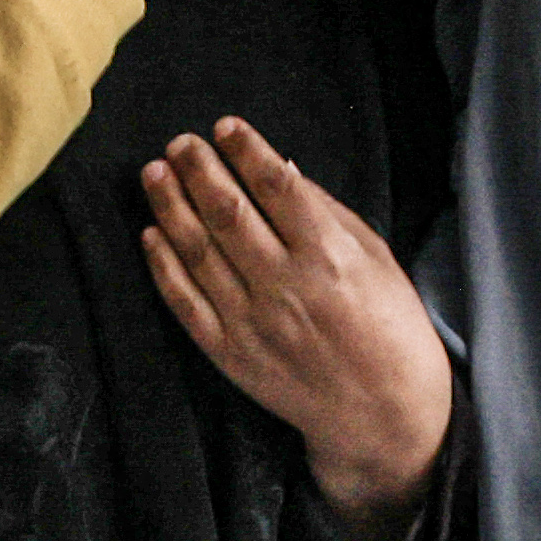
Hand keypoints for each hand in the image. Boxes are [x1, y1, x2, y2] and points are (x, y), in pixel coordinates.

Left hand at [142, 117, 459, 540]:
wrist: (382, 414)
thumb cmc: (390, 328)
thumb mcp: (377, 260)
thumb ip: (329, 213)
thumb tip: (283, 167)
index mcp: (328, 256)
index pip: (275, 186)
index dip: (245, 150)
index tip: (225, 126)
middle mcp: (285, 286)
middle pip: (227, 212)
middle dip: (199, 170)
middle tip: (179, 143)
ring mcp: (252, 322)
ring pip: (198, 252)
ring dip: (171, 207)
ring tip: (154, 173)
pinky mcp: (230, 353)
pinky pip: (185, 303)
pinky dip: (164, 266)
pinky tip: (150, 235)